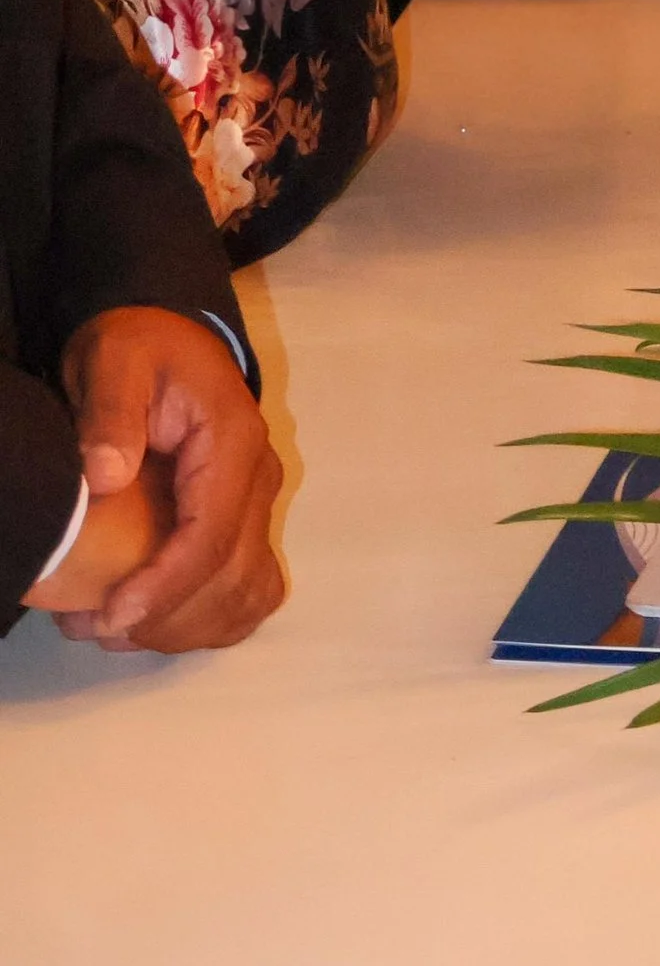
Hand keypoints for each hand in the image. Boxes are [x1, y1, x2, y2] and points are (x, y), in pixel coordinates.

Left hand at [46, 308, 283, 651]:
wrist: (166, 339)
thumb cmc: (140, 350)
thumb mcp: (115, 362)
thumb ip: (111, 413)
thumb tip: (107, 476)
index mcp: (234, 443)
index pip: (211, 535)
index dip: (165, 585)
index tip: (111, 613)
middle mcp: (259, 479)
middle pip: (232, 576)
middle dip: (165, 617)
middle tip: (93, 625)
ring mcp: (259, 503)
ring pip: (244, 593)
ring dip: (183, 627)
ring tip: (111, 626)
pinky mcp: (247, 519)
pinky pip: (250, 587)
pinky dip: (210, 618)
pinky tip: (157, 622)